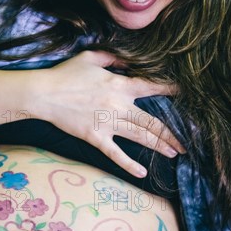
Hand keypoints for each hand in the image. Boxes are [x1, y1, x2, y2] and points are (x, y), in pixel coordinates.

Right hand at [36, 51, 184, 177]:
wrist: (44, 93)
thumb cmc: (66, 74)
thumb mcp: (91, 57)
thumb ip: (114, 57)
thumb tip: (129, 59)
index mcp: (120, 85)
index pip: (151, 87)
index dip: (169, 90)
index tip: (185, 94)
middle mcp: (119, 106)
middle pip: (151, 122)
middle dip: (171, 133)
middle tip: (186, 142)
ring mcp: (108, 123)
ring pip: (140, 137)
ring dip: (159, 146)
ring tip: (174, 154)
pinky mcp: (96, 137)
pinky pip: (115, 154)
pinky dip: (129, 164)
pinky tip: (142, 173)